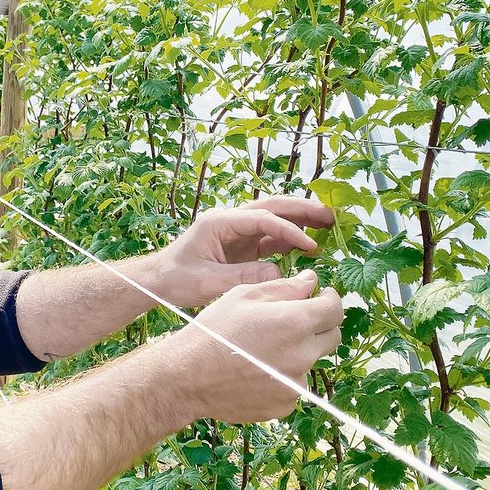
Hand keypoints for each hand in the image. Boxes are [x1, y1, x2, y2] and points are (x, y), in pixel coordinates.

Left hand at [148, 196, 334, 307]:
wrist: (157, 281)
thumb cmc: (175, 278)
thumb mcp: (207, 281)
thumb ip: (242, 277)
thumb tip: (278, 272)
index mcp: (220, 222)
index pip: (263, 219)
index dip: (289, 230)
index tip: (310, 245)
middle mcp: (230, 221)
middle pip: (272, 207)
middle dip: (302, 210)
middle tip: (331, 215)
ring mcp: (237, 232)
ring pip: (274, 219)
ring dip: (300, 220)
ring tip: (328, 223)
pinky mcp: (241, 245)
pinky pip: (270, 238)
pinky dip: (290, 239)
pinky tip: (309, 245)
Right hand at [167, 269, 342, 423]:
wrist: (188, 376)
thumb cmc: (214, 330)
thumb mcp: (244, 295)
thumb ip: (284, 287)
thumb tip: (311, 282)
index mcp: (295, 321)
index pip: (335, 309)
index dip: (331, 299)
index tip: (322, 296)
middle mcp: (302, 354)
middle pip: (331, 336)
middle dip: (319, 324)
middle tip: (294, 320)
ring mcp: (296, 383)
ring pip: (311, 361)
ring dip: (299, 351)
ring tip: (264, 349)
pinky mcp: (286, 404)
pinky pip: (295, 384)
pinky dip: (284, 376)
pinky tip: (257, 370)